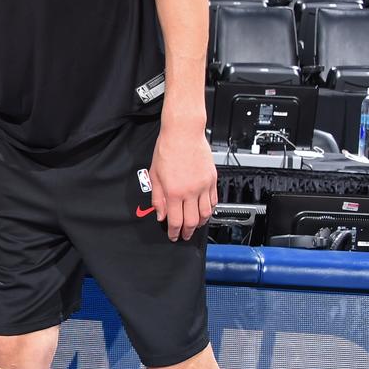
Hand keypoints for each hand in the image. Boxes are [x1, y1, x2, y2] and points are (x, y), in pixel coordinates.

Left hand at [148, 123, 216, 241]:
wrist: (183, 133)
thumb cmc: (167, 149)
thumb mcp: (154, 174)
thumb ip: (157, 197)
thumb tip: (160, 214)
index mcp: (173, 191)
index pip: (175, 220)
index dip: (174, 232)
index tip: (173, 235)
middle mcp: (190, 191)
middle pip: (192, 221)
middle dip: (187, 232)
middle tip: (184, 235)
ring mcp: (203, 186)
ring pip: (206, 214)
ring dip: (200, 223)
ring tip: (194, 226)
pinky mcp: (212, 180)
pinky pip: (214, 201)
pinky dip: (209, 210)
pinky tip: (204, 212)